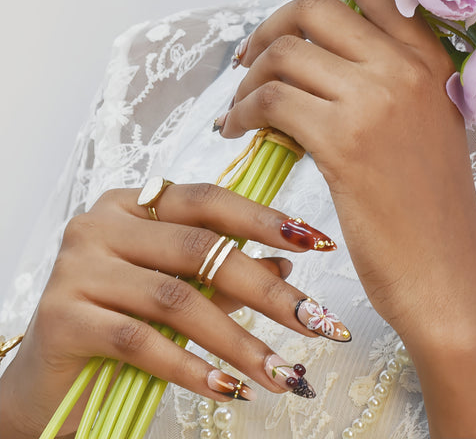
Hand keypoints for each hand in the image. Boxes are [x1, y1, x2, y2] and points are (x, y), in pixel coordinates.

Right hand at [0, 184, 343, 437]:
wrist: (44, 384)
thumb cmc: (118, 325)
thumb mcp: (177, 293)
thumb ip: (224, 276)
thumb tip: (287, 268)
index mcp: (132, 203)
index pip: (209, 200)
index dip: (266, 220)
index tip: (317, 243)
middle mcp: (102, 224)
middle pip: (201, 249)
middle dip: (267, 290)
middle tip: (316, 321)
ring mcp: (78, 267)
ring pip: (177, 298)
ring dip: (239, 340)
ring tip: (282, 371)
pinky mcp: (62, 317)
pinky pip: (141, 341)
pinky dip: (191, 367)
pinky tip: (228, 389)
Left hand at [219, 0, 475, 437]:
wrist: (447, 272)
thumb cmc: (430, 204)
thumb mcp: (423, 123)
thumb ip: (383, 75)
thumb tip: (311, 44)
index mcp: (430, 57)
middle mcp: (407, 66)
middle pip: (312, 9)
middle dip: (265, 30)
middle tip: (246, 63)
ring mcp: (378, 101)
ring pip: (285, 54)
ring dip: (248, 79)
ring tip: (239, 110)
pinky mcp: (345, 142)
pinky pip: (271, 101)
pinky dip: (242, 111)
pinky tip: (239, 132)